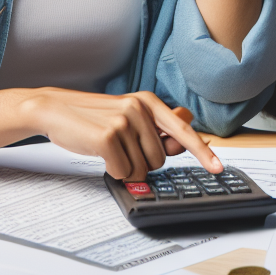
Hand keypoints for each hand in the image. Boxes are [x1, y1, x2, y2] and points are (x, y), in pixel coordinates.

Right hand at [20, 88, 221, 180]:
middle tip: (122, 149)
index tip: (218, 168)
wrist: (57, 110)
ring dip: (126, 168)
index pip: (183, 130)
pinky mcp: (107, 136)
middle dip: (141, 163)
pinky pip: (122, 172)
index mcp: (150, 102)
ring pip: (142, 168)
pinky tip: (101, 154)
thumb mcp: (130, 118)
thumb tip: (180, 145)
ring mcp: (125, 121)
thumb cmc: (96, 119)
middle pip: (160, 159)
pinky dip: (112, 171)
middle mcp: (141, 108)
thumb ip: (155, 131)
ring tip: (110, 150)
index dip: (202, 152)